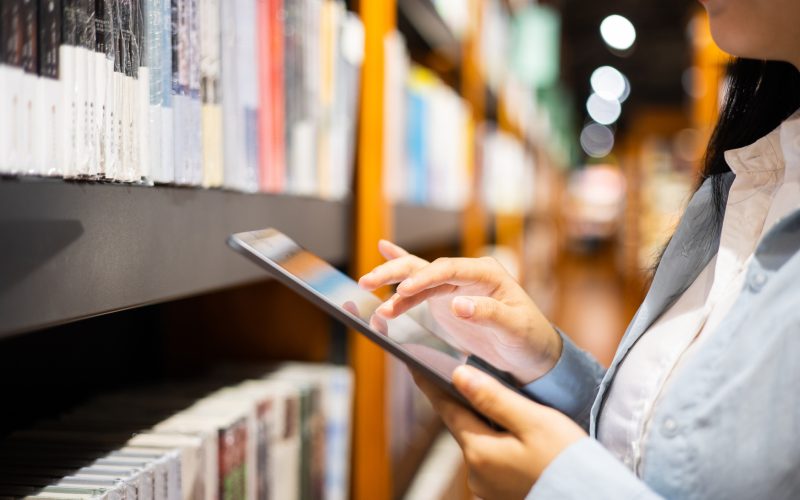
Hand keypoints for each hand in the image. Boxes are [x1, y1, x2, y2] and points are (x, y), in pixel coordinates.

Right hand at [359, 240, 560, 382]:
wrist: (531, 353)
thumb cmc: (529, 337)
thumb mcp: (515, 328)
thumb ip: (489, 314)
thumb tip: (457, 304)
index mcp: (486, 273)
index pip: (448, 270)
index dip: (423, 279)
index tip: (402, 292)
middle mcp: (468, 273)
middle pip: (426, 266)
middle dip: (396, 273)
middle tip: (369, 283)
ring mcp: (454, 285)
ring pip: (417, 275)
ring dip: (392, 285)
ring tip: (366, 292)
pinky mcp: (444, 299)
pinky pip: (419, 283)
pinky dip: (400, 274)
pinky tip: (383, 249)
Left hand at [413, 365, 585, 499]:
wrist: (592, 498)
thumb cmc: (567, 460)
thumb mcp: (533, 421)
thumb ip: (493, 398)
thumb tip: (459, 376)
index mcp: (479, 451)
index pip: (446, 409)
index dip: (430, 384)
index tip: (413, 364)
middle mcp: (475, 472)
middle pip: (462, 425)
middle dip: (463, 402)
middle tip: (460, 373)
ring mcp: (487, 486)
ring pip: (478, 441)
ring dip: (483, 422)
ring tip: (495, 399)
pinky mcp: (502, 493)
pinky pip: (492, 458)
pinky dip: (496, 440)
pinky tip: (512, 432)